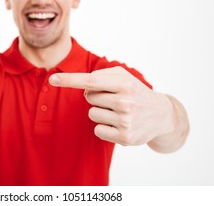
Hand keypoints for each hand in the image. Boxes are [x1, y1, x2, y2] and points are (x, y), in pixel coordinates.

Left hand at [49, 66, 173, 145]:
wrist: (161, 115)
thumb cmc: (136, 92)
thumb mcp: (123, 77)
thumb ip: (101, 76)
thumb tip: (83, 87)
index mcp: (124, 84)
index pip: (90, 81)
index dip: (69, 80)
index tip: (52, 79)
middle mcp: (125, 102)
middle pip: (89, 97)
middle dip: (97, 97)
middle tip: (116, 99)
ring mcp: (125, 121)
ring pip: (92, 114)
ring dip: (101, 112)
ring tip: (119, 112)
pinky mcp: (125, 137)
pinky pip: (97, 130)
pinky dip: (104, 127)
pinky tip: (119, 124)